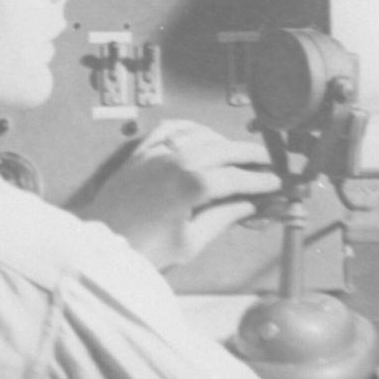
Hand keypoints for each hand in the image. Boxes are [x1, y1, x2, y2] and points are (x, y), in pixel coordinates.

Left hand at [83, 119, 279, 270]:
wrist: (100, 245)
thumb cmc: (142, 250)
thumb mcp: (190, 242)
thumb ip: (223, 218)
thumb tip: (250, 206)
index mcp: (191, 185)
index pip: (237, 177)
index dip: (261, 180)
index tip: (277, 183)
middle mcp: (175, 161)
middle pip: (224, 149)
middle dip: (250, 155)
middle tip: (268, 163)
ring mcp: (155, 153)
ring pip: (200, 135)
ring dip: (223, 141)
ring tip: (238, 154)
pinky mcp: (140, 153)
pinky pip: (170, 129)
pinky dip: (190, 128)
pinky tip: (201, 135)